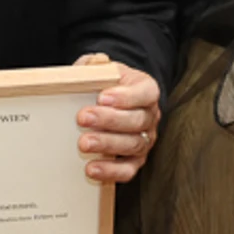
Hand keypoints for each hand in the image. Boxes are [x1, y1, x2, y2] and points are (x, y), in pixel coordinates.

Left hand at [74, 54, 160, 183]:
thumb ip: (97, 64)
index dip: (126, 97)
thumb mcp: (101, 69)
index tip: (102, 97)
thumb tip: (96, 62)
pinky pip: (128, 169)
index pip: (145, 93)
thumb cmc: (105, 84)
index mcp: (146, 89)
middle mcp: (150, 115)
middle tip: (83, 118)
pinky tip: (90, 169)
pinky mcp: (135, 159)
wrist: (107, 101)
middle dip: (108, 120)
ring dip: (107, 144)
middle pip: (137, 120)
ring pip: (133, 144)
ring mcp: (145, 139)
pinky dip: (110, 171)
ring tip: (83, 143)